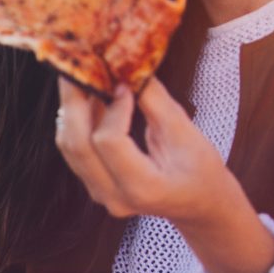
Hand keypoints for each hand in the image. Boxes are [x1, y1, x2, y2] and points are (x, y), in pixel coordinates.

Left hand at [54, 79, 250, 229]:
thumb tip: (131, 66)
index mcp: (143, 188)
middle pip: (77, 144)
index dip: (112, 107)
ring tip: (83, 77)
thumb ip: (156, 102)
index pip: (109, 141)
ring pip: (70, 146)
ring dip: (73, 108)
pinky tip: (89, 97)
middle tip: (78, 66)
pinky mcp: (95, 185)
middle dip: (74, 101)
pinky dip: (78, 120)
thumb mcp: (188, 135)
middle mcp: (114, 197)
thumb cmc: (203, 172)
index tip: (124, 84)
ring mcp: (101, 195)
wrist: (201, 206)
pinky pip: (76, 150)